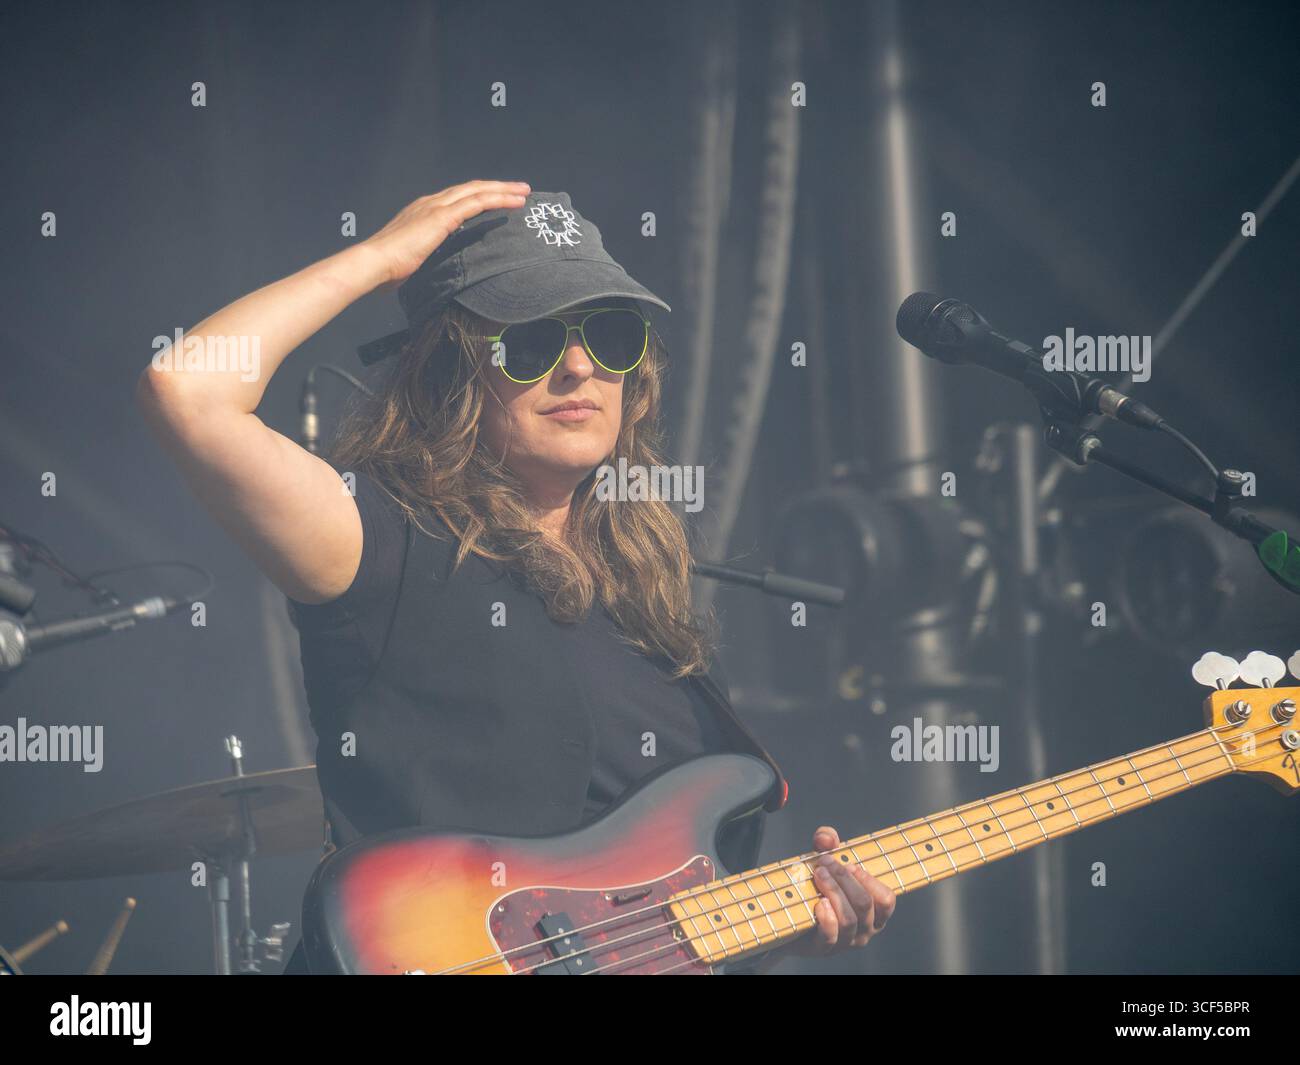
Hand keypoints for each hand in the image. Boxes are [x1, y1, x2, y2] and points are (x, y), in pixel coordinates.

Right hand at [361, 179, 530, 288]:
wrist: (375, 262)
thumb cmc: (389, 268)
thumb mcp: (415, 258)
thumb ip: (430, 256)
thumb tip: (441, 269)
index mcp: (424, 211)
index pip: (458, 197)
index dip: (480, 195)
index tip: (497, 198)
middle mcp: (431, 202)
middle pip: (472, 188)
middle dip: (497, 187)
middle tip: (520, 188)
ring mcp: (437, 207)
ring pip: (478, 191)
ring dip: (503, 190)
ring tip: (524, 192)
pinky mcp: (443, 216)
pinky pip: (477, 202)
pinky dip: (498, 200)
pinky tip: (514, 203)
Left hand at [744, 826, 896, 970]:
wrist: (789, 916)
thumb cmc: (815, 886)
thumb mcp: (823, 859)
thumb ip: (826, 840)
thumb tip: (828, 838)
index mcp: (874, 911)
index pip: (886, 899)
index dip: (869, 879)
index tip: (850, 864)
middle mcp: (864, 929)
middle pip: (864, 904)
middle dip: (844, 879)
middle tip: (824, 863)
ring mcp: (845, 941)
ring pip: (849, 919)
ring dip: (833, 892)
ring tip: (819, 876)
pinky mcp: (824, 948)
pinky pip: (831, 936)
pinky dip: (827, 918)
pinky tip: (819, 903)